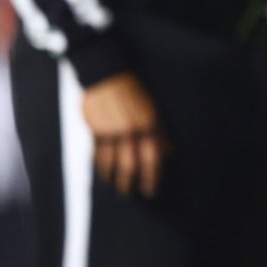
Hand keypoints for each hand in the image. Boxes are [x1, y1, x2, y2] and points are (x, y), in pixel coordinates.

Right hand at [81, 72, 166, 197]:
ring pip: (113, 163)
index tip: (152, 189)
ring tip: (118, 187)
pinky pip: (99, 155)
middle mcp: (131, 130)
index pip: (153, 158)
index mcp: (149, 123)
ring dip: (116, 178)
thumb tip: (170, 154)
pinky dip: (102, 168)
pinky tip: (105, 175)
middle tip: (133, 193)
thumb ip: (160, 132)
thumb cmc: (133, 91)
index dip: (153, 176)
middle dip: (133, 182)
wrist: (106, 74)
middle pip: (133, 165)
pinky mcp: (95, 130)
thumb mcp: (153, 109)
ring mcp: (112, 131)